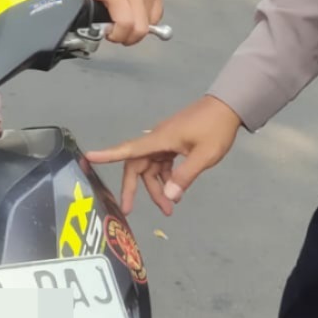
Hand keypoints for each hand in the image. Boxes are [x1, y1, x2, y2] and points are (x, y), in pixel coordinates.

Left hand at [78, 0, 162, 45]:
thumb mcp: (84, 1)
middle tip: (117, 32)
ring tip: (124, 20)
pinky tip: (133, 14)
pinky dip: (144, 22)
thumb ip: (89, 19)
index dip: (117, 36)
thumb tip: (96, 35)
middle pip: (140, 29)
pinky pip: (155, 19)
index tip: (108, 33)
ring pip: (149, 26)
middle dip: (128, 37)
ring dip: (135, 30)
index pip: (126, 23)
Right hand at [87, 95, 240, 215]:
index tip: (89, 158)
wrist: (228, 107)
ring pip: (151, 167)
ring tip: (169, 208)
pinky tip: (175, 191)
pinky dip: (166, 178)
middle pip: (137, 165)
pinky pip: (162, 163)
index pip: (128, 149)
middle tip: (130, 211)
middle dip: (134, 188)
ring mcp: (166, 141)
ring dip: (156, 187)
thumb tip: (167, 197)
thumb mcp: (204, 155)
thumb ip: (185, 176)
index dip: (108, 155)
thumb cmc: (215, 128)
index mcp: (160, 139)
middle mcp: (158, 139)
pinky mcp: (174, 143)